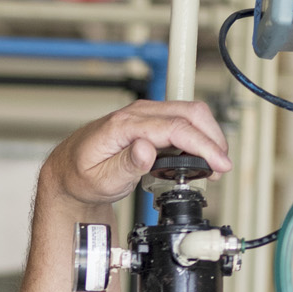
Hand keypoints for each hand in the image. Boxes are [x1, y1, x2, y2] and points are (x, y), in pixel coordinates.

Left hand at [37, 100, 232, 211]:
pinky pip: (181, 121)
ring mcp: (144, 115)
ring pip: (190, 113)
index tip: (220, 163)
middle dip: (213, 138)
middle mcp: (137, 114)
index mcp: (124, 126)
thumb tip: (147, 149)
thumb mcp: (100, 179)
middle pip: (190, 112)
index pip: (175, 128)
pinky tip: (199, 158)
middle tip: (222, 167)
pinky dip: (197, 136)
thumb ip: (125, 165)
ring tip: (214, 165)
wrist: (70, 171)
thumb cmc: (81, 176)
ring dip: (208, 136)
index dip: (203, 145)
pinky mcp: (149, 121)